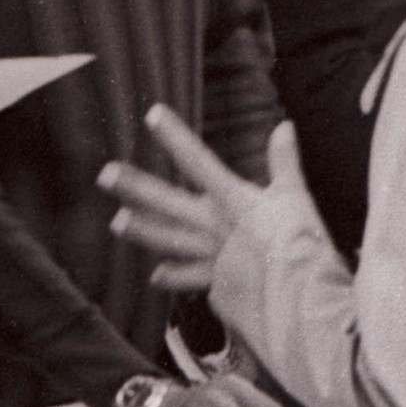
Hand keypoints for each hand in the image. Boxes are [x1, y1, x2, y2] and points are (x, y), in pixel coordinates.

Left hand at [99, 109, 311, 294]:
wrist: (297, 292)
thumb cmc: (301, 240)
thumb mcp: (295, 195)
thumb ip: (285, 161)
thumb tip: (283, 126)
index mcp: (233, 199)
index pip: (198, 161)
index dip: (175, 137)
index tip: (152, 114)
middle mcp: (213, 225)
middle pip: (168, 202)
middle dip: (137, 187)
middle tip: (104, 174)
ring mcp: (211, 255)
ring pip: (170, 240)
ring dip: (143, 230)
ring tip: (115, 222)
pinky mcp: (218, 282)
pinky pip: (191, 278)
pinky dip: (175, 277)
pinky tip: (155, 276)